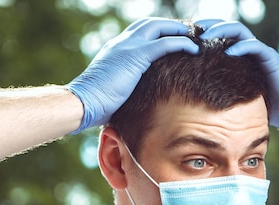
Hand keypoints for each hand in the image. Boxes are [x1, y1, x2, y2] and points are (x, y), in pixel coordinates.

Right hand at [66, 18, 198, 133]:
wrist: (83, 103)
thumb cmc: (95, 105)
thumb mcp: (114, 92)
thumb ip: (126, 89)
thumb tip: (136, 103)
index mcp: (115, 50)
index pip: (140, 33)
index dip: (157, 33)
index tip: (173, 38)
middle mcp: (121, 43)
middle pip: (150, 24)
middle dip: (170, 26)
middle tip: (189, 32)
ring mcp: (128, 47)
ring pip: (158, 28)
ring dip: (178, 30)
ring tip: (195, 37)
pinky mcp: (135, 56)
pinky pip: (164, 44)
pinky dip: (181, 43)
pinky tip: (194, 48)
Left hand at [199, 21, 278, 130]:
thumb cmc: (264, 106)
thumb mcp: (236, 98)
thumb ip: (219, 94)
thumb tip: (193, 106)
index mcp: (240, 56)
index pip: (220, 37)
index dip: (204, 34)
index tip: (186, 38)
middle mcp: (250, 50)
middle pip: (228, 28)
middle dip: (210, 25)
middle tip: (192, 29)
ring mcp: (260, 53)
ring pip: (239, 32)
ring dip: (222, 30)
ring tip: (205, 36)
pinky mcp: (271, 59)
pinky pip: (254, 47)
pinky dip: (241, 47)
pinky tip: (228, 52)